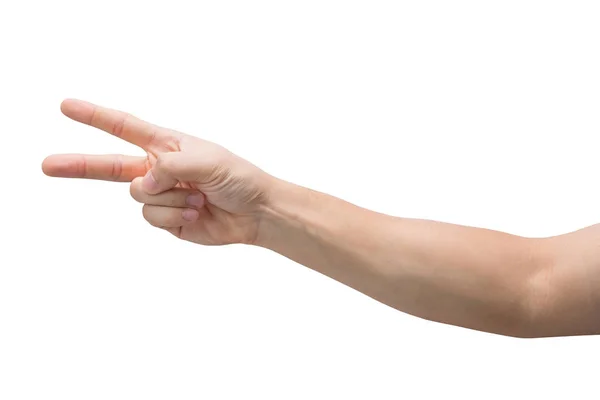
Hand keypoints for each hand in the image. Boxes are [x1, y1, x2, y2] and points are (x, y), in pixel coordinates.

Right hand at [42, 99, 275, 244]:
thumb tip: (142, 185)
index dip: (95, 117)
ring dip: (170, 198)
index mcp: (166, 145)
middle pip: (109, 167)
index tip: (68, 107)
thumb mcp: (206, 161)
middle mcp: (158, 169)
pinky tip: (196, 210)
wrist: (255, 212)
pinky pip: (153, 217)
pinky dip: (175, 214)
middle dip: (79, 165)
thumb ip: (168, 167)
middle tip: (48, 164)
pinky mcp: (167, 219)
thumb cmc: (238, 177)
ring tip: (197, 196)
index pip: (124, 128)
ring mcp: (161, 195)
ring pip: (139, 197)